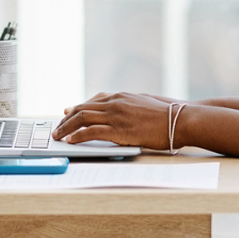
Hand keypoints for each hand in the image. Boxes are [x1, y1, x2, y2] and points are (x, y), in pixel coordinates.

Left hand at [52, 92, 177, 149]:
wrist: (180, 119)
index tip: (68, 112)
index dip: (78, 107)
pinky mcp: (118, 130)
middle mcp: (115, 103)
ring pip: (82, 119)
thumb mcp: (146, 104)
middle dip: (67, 119)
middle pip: (83, 109)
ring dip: (66, 128)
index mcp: (122, 96)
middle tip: (57, 128)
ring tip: (58, 136)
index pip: (93, 100)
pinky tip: (70, 141)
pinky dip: (77, 136)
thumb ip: (130, 105)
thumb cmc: (168, 115)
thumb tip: (125, 108)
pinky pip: (91, 132)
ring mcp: (116, 115)